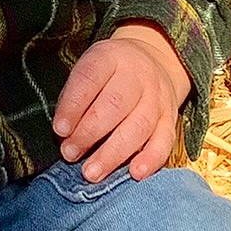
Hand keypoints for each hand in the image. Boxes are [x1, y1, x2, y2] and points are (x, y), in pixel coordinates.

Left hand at [52, 23, 190, 182]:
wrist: (152, 60)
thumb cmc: (108, 73)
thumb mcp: (88, 69)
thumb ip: (74, 98)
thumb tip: (64, 136)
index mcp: (110, 57)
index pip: (90, 78)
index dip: (74, 105)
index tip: (60, 130)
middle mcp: (138, 75)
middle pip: (115, 104)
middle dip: (89, 133)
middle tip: (70, 154)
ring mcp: (157, 97)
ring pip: (139, 126)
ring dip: (113, 153)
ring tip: (92, 172)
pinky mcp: (170, 119)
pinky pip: (164, 141)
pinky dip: (151, 159)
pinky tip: (135, 174)